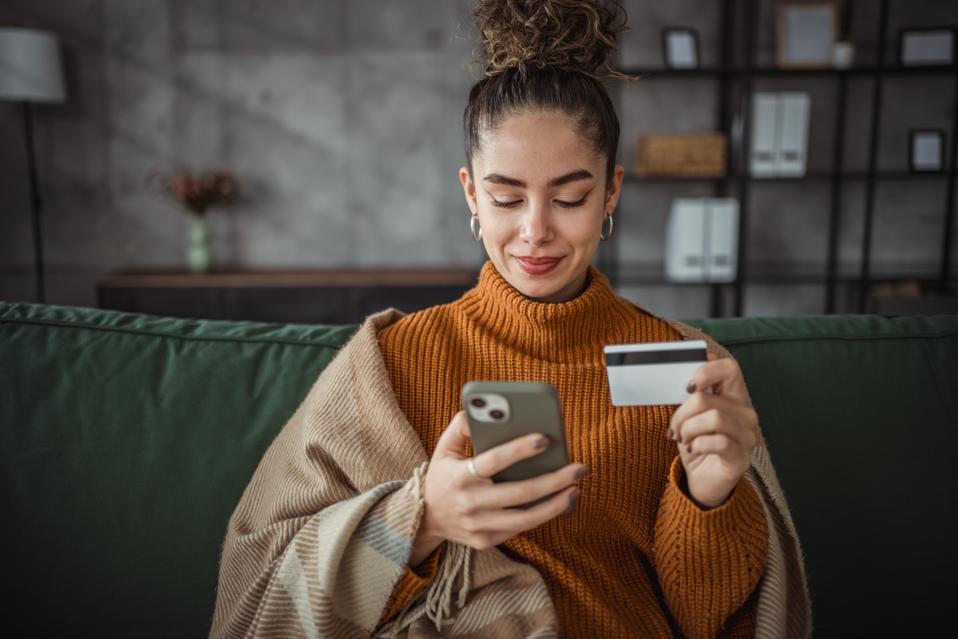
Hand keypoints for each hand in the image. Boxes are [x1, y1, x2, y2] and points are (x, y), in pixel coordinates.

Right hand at [409, 411, 587, 565]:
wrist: (425, 518)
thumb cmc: (443, 475)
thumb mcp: (443, 448)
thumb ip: (461, 426)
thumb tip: (484, 410)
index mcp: (459, 476)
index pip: (493, 461)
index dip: (519, 449)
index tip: (545, 438)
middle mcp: (470, 503)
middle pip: (519, 493)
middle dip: (554, 479)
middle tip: (579, 468)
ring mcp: (478, 526)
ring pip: (525, 518)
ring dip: (556, 504)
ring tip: (576, 488)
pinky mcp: (485, 541)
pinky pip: (520, 529)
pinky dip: (542, 516)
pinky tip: (559, 502)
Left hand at [667, 352, 759, 509]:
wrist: (702, 481)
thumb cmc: (697, 443)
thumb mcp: (690, 416)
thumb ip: (690, 395)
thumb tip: (680, 371)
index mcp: (734, 397)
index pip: (730, 368)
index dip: (706, 371)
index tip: (687, 386)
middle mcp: (746, 414)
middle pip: (707, 398)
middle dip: (682, 413)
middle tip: (675, 428)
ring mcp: (747, 436)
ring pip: (713, 418)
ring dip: (689, 429)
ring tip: (684, 439)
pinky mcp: (741, 457)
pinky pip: (718, 441)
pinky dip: (698, 445)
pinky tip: (694, 450)